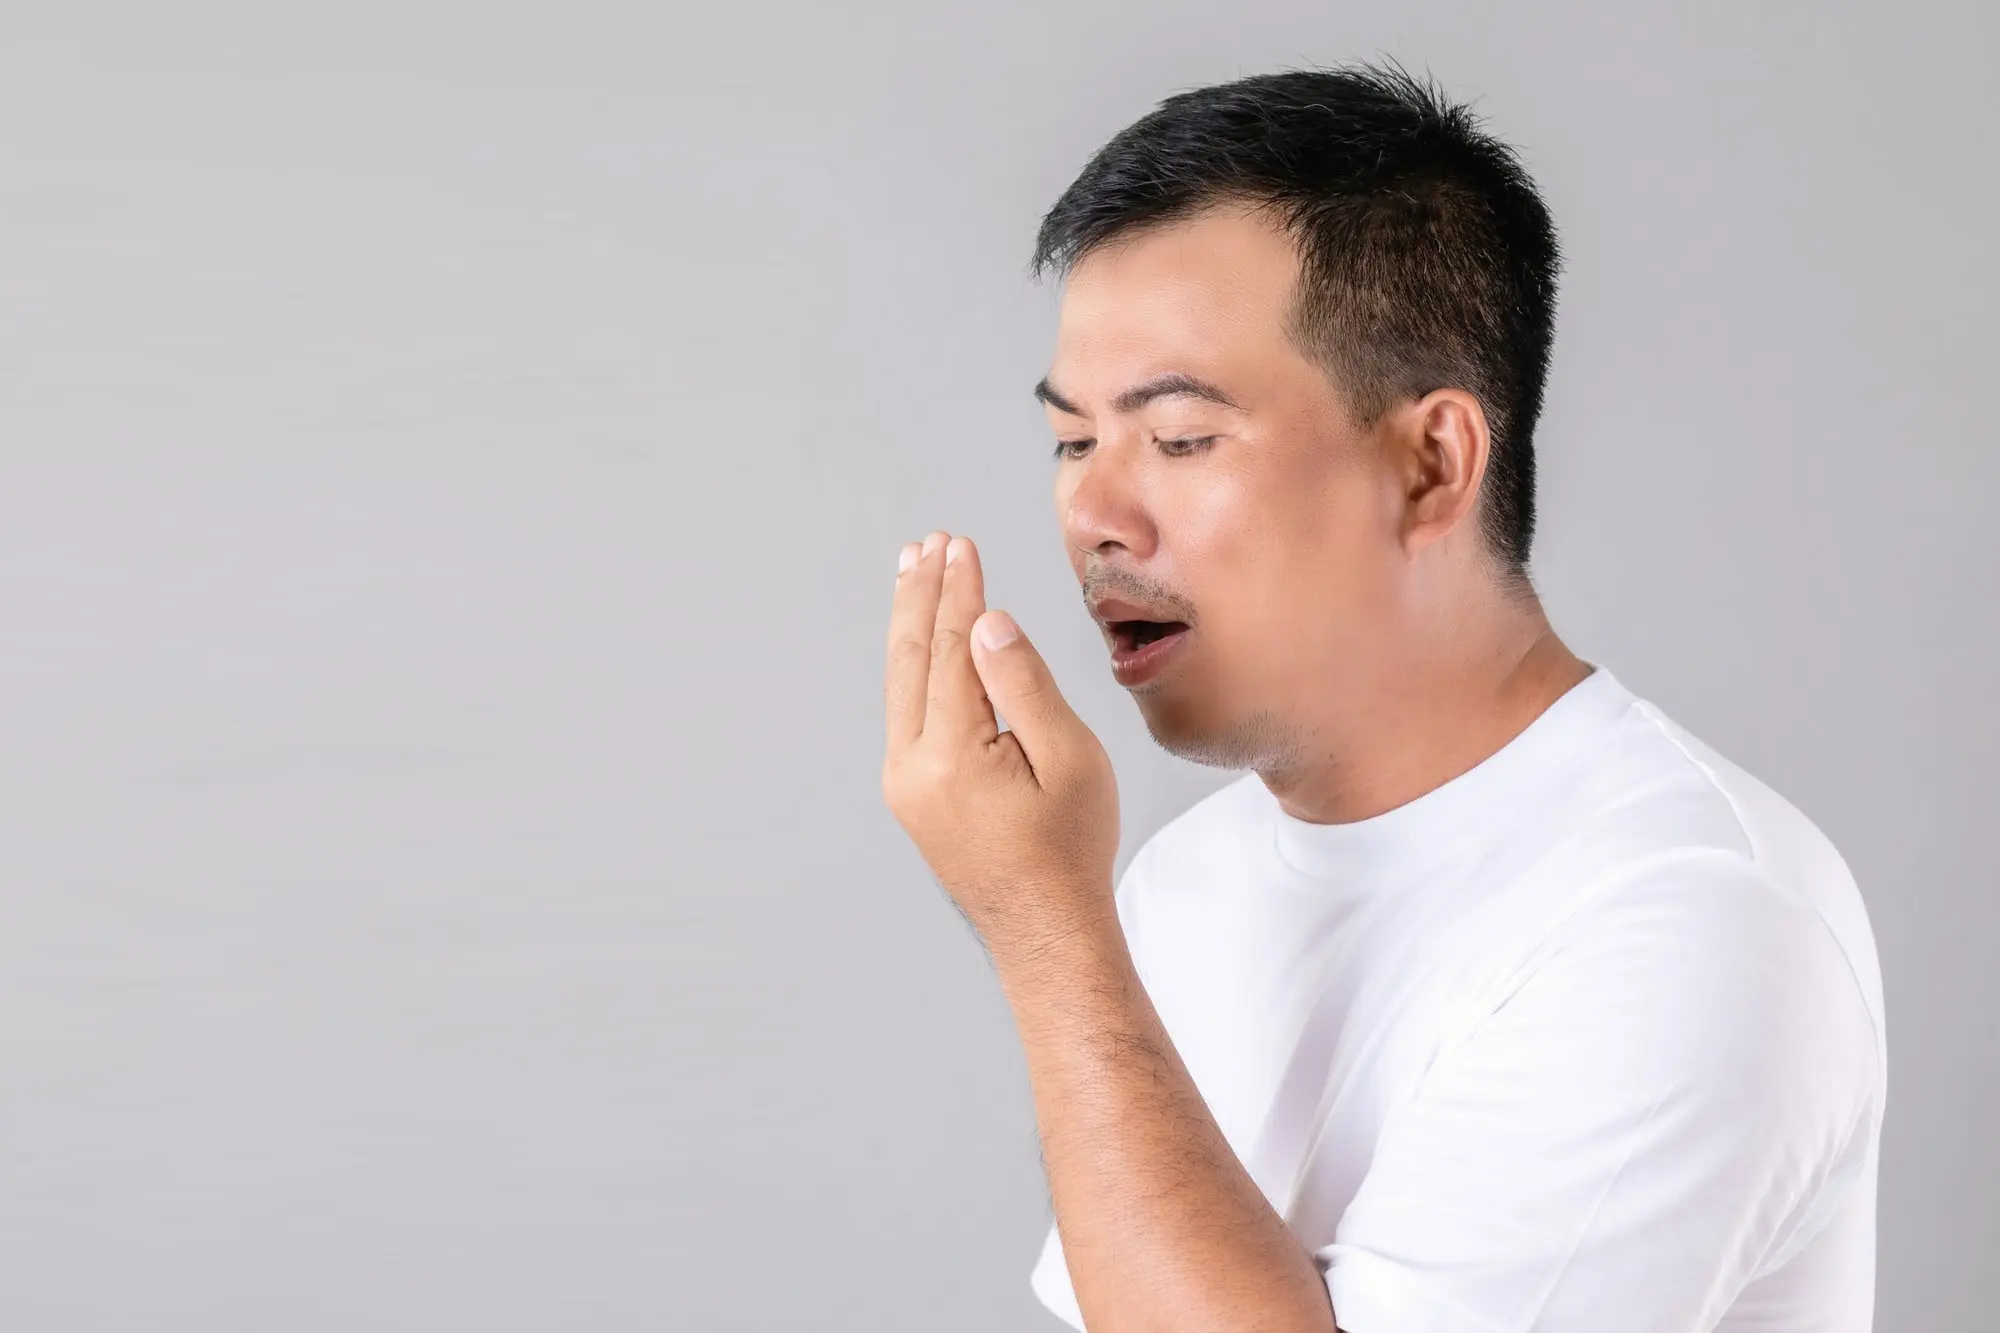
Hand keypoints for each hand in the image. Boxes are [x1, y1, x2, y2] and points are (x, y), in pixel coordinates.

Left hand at [881, 531, 1119, 958]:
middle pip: (909, 658)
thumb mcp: (1068, 759)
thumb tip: (987, 625)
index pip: (950, 650)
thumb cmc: (1070, 849)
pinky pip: (906, 711)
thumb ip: (1023, 685)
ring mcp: (904, 783)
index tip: (961, 544)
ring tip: (914, 573)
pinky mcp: (911, 794)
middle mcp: (911, 766)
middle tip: (928, 544)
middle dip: (920, 595)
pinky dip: (913, 666)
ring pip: (900, 683)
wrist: (1046, 930)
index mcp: (950, 754)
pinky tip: (922, 643)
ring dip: (910, 624)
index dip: (958, 592)